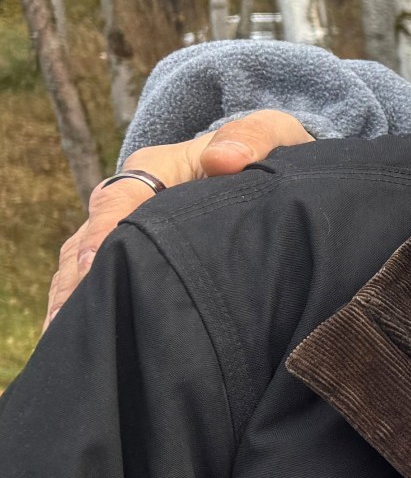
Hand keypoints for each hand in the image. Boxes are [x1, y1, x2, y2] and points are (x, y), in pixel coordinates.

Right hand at [44, 111, 314, 329]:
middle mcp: (127, 199)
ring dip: (77, 301)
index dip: (106, 235)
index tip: (96, 265)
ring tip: (71, 340)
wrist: (268, 167)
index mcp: (154, 167)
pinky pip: (100, 284)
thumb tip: (226, 158)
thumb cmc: (267, 152)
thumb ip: (253, 138)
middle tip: (73, 322)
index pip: (118, 200)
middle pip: (90, 242)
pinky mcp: (131, 259)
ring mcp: (124, 231)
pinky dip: (90, 309)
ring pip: (83, 267)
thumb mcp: (272, 135)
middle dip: (80, 282)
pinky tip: (88, 342)